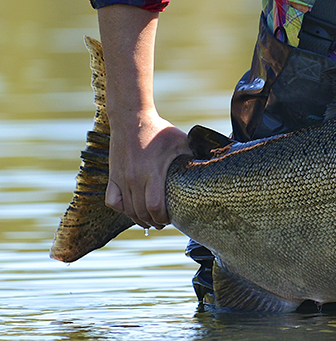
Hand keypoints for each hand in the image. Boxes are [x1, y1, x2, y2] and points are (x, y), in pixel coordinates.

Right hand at [106, 111, 191, 228]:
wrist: (131, 119)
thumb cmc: (160, 131)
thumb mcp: (182, 142)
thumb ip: (196, 155)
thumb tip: (216, 165)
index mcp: (152, 172)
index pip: (155, 207)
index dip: (164, 217)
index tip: (173, 217)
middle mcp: (135, 178)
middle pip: (142, 213)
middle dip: (155, 221)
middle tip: (164, 221)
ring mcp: (121, 179)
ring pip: (128, 211)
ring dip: (140, 219)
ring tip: (151, 220)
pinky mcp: (112, 177)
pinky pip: (113, 202)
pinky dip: (122, 209)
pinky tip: (132, 209)